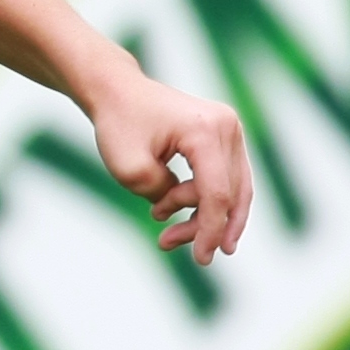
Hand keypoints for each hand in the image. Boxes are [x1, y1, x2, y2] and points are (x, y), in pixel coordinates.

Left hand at [86, 68, 253, 263]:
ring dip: (202, 216)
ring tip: (165, 231)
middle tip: (167, 243)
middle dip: (204, 227)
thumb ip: (163, 195)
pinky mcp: (224, 136)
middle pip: (229, 193)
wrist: (118, 90)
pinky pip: (225, 178)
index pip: (216, 193)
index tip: (201, 258)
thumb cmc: (119, 125)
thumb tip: (190, 211)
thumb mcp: (129, 170)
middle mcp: (226, 127)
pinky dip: (205, 200)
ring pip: (231, 189)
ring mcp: (229, 129)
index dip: (210, 230)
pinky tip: (175, 212)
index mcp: (205, 131)